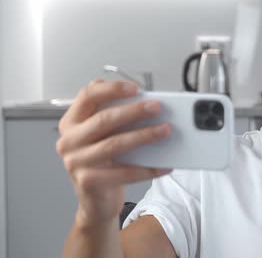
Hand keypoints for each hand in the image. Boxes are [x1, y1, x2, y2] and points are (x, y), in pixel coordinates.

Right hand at [56, 79, 171, 228]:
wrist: (96, 200)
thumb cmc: (103, 161)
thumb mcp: (104, 136)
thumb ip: (118, 118)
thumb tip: (149, 105)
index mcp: (72, 122)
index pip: (87, 96)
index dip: (111, 89)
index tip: (135, 88)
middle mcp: (70, 140)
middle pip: (104, 120)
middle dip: (134, 111)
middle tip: (156, 107)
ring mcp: (76, 162)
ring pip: (115, 145)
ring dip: (144, 136)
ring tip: (165, 130)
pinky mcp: (89, 182)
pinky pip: (124, 173)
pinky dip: (148, 169)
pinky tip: (164, 165)